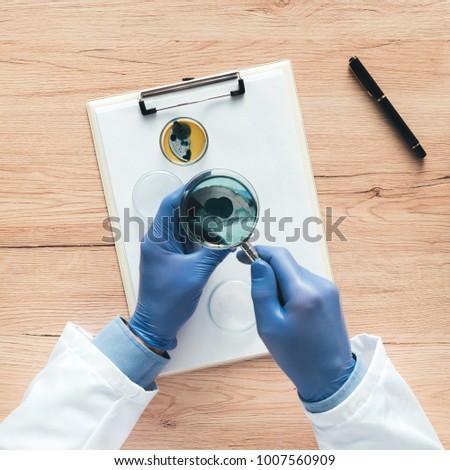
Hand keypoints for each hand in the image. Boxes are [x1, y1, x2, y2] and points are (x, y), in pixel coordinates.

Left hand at [128, 188, 229, 350]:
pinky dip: (199, 232)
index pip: (171, 204)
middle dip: (197, 200)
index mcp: (157, 239)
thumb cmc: (169, 300)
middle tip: (218, 192)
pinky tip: (214, 229)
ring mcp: (165, 249)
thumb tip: (235, 238)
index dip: (188, 188)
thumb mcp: (196, 273)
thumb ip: (215, 252)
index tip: (205, 179)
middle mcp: (158, 240)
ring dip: (198, 215)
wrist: (156, 324)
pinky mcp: (171, 258)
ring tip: (219, 206)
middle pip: (177, 211)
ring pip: (182, 224)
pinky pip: (186, 238)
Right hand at [238, 246, 354, 401]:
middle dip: (269, 273)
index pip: (279, 256)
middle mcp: (320, 284)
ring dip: (281, 284)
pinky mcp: (331, 295)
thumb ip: (262, 290)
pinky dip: (292, 291)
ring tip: (277, 312)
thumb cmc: (296, 356)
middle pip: (287, 264)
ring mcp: (328, 289)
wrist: (331, 377)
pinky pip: (305, 283)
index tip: (241, 256)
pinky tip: (290, 313)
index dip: (258, 252)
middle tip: (259, 297)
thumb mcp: (269, 325)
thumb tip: (258, 262)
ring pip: (295, 273)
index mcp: (304, 291)